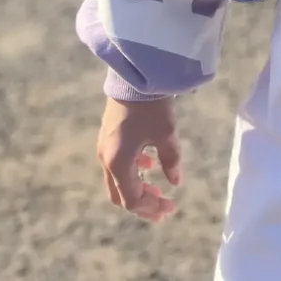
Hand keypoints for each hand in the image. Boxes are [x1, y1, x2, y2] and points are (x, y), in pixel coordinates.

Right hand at [97, 95, 181, 223]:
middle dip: (143, 203)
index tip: (171, 208)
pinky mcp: (108, 134)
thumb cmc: (151, 104)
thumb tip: (176, 182)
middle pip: (120, 194)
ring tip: (158, 188)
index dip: (151, 208)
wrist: (134, 73)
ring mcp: (104, 146)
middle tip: (163, 207)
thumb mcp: (166, 132)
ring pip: (118, 179)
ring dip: (138, 187)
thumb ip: (171, 160)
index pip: (132, 199)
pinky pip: (117, 162)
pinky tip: (149, 162)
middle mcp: (106, 158)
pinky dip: (133, 170)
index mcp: (118, 162)